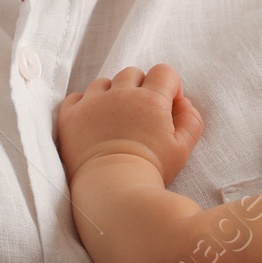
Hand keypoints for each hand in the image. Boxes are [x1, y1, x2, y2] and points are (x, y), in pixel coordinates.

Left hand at [57, 63, 202, 184]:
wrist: (113, 190)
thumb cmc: (150, 171)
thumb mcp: (182, 149)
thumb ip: (190, 121)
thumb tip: (184, 103)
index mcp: (151, 99)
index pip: (164, 72)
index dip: (169, 87)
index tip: (167, 108)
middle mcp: (121, 94)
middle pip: (133, 74)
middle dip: (141, 89)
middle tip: (140, 117)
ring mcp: (93, 103)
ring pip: (104, 82)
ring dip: (112, 94)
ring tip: (115, 121)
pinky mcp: (71, 116)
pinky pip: (77, 96)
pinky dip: (85, 104)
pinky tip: (92, 122)